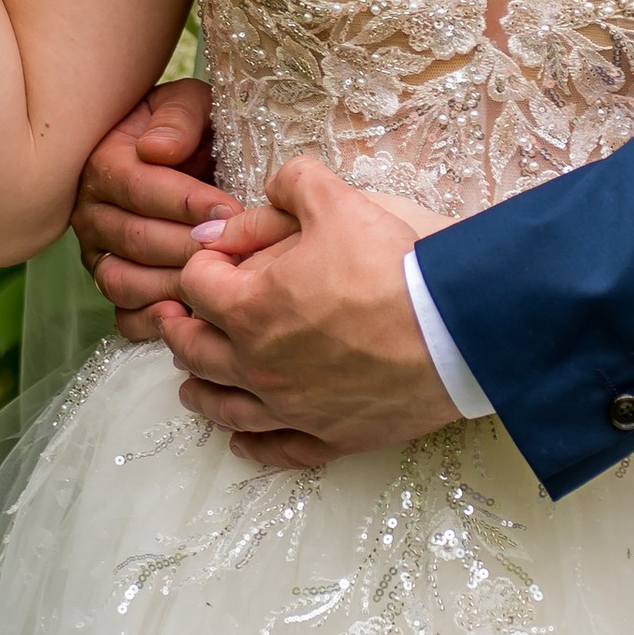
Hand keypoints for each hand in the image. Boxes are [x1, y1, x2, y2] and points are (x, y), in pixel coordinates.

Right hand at [74, 79, 227, 340]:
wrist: (187, 157)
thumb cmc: (189, 130)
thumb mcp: (189, 104)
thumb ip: (178, 116)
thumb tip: (157, 149)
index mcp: (104, 163)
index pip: (138, 187)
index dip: (185, 202)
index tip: (229, 210)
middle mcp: (91, 212)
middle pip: (135, 238)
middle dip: (188, 248)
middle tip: (232, 253)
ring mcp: (99, 254)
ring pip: (123, 280)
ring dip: (171, 286)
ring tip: (216, 284)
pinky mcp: (115, 286)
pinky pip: (122, 315)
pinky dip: (151, 322)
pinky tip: (187, 315)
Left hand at [151, 156, 453, 466]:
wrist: (455, 330)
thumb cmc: (395, 266)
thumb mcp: (340, 201)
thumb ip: (295, 184)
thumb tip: (271, 188)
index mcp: (249, 308)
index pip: (197, 284)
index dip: (202, 263)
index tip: (215, 257)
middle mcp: (258, 365)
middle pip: (195, 350)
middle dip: (181, 329)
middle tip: (177, 318)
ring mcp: (291, 408)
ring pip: (224, 407)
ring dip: (201, 391)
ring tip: (191, 383)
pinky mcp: (329, 437)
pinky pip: (276, 450)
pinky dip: (251, 447)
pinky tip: (240, 443)